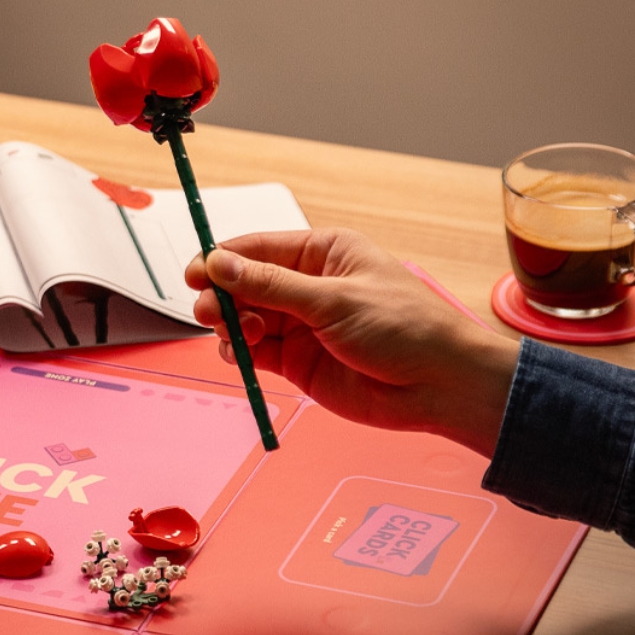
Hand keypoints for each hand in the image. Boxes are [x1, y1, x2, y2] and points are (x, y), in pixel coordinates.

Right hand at [186, 228, 519, 457]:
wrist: (439, 385)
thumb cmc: (406, 328)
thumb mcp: (334, 299)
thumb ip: (272, 285)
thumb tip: (222, 264)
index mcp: (323, 254)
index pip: (258, 249)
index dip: (222, 260)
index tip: (195, 273)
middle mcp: (308, 286)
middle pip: (244, 284)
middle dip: (222, 295)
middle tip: (210, 310)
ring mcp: (301, 325)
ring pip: (245, 318)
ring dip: (230, 324)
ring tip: (233, 332)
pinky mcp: (297, 361)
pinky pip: (254, 351)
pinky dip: (239, 352)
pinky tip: (240, 353)